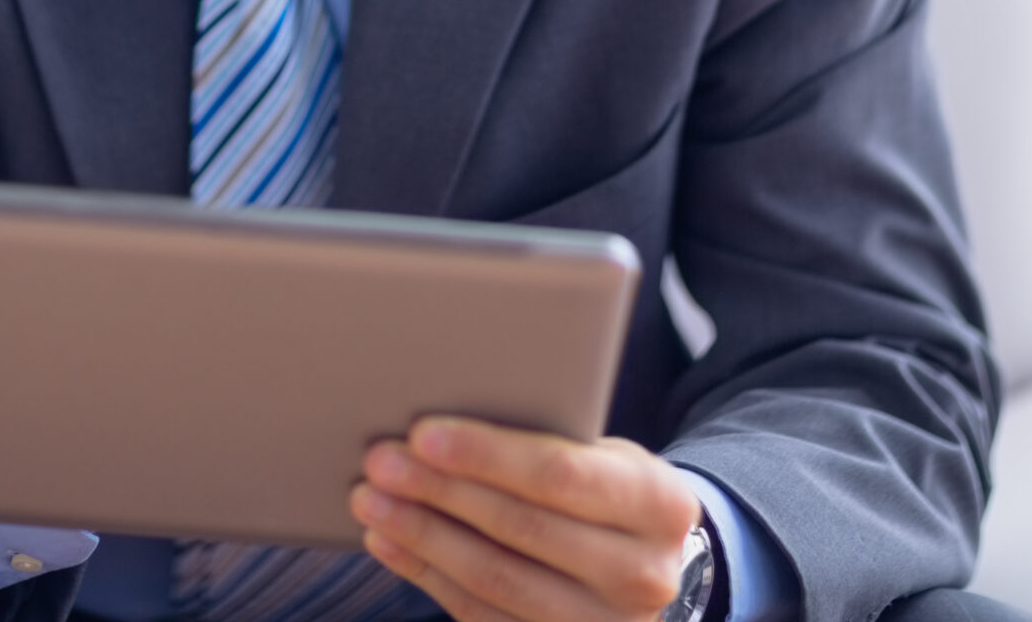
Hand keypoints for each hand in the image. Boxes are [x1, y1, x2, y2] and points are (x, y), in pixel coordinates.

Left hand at [348, 415, 703, 621]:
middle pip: (521, 529)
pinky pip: (481, 614)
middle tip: (380, 460)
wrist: (657, 564)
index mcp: (659, 504)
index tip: (422, 433)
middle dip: (440, 492)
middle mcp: (641, 574)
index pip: (561, 476)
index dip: (487, 455)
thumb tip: (443, 428)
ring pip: (494, 579)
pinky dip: (427, 574)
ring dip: (422, 536)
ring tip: (371, 499)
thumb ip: (551, 444)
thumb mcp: (609, 457)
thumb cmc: (612, 491)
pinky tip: (389, 542)